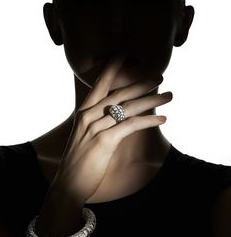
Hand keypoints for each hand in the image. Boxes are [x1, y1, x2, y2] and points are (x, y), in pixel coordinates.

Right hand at [51, 53, 172, 203]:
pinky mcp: (105, 141)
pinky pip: (130, 125)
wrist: (68, 182)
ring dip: (152, 100)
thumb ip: (100, 121)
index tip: (124, 54)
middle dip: (142, 83)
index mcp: (85, 111)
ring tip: (168, 96)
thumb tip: (119, 113)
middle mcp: (89, 115)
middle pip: (120, 93)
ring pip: (128, 107)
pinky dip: (148, 120)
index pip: (100, 84)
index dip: (112, 68)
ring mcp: (96, 127)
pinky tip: (162, 118)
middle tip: (160, 76)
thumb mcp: (86, 135)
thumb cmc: (80, 159)